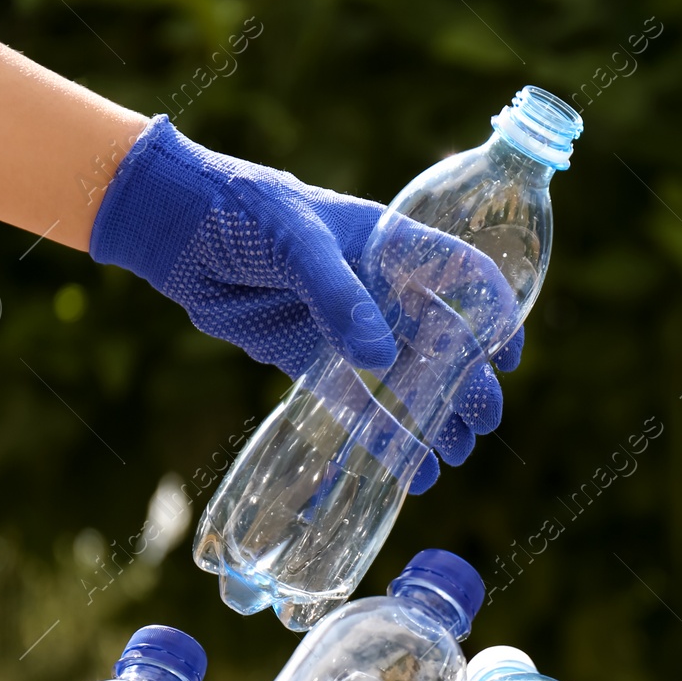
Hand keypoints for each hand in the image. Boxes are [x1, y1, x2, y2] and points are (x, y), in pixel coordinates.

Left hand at [90, 116, 519, 488]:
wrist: (175, 229)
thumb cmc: (241, 211)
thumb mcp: (295, 243)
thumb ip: (339, 297)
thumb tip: (382, 360)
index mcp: (390, 246)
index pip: (462, 276)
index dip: (493, 312)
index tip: (506, 355)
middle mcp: (379, 288)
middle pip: (442, 341)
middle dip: (467, 384)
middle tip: (481, 423)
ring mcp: (346, 327)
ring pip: (406, 380)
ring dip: (434, 418)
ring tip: (454, 456)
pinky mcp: (311, 359)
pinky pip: (358, 404)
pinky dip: (384, 436)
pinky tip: (410, 470)